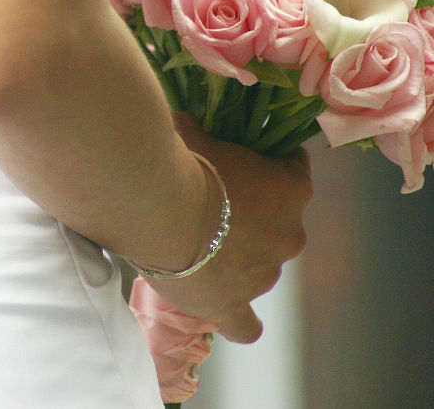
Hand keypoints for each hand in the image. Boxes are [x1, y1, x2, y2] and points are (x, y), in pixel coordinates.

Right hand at [145, 112, 311, 342]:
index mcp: (292, 188)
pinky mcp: (232, 305)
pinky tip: (227, 312)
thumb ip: (204, 132)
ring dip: (236, 256)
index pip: (292, 171)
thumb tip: (186, 124)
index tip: (239, 162)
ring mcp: (262, 275)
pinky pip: (245, 324)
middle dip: (251, 215)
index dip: (266, 166)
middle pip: (278, 223)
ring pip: (259, 266)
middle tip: (208, 203)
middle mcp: (289, 234)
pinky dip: (239, 321)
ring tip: (193, 245)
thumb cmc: (182, 159)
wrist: (157, 203)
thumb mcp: (197, 132)